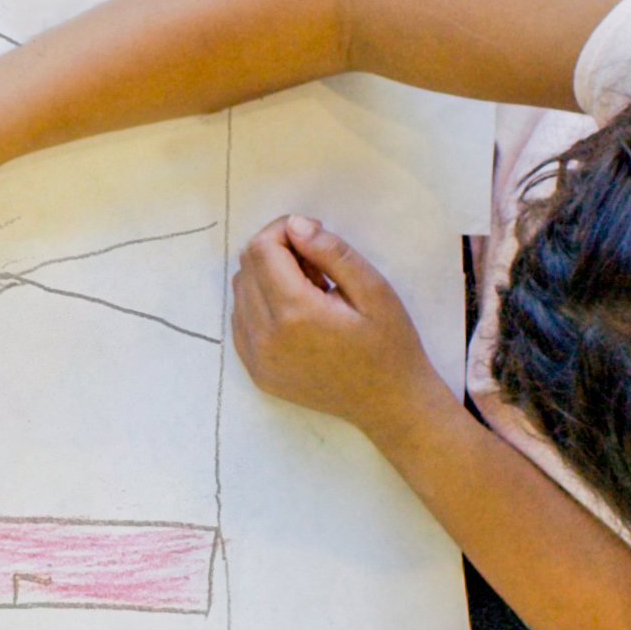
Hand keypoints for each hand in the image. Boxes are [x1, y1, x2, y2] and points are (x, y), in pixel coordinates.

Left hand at [230, 215, 442, 439]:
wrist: (390, 405)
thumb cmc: (390, 346)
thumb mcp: (374, 290)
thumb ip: (331, 253)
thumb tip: (293, 224)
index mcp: (294, 313)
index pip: (261, 250)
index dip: (283, 230)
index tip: (312, 235)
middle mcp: (264, 336)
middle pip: (246, 268)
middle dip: (276, 253)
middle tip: (318, 268)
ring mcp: (255, 357)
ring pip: (240, 293)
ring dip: (267, 278)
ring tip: (311, 292)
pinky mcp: (256, 371)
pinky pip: (242, 321)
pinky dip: (261, 305)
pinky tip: (297, 314)